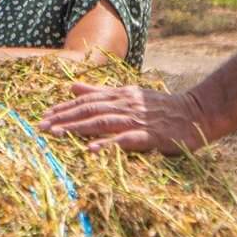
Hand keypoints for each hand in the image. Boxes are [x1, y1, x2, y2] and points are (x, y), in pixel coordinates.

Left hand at [39, 82, 213, 154]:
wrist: (197, 112)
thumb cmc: (161, 107)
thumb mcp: (128, 95)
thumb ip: (99, 92)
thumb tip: (71, 87)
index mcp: (119, 95)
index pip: (86, 101)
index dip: (63, 108)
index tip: (43, 116)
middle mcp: (125, 105)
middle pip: (89, 111)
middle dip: (63, 118)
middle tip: (40, 128)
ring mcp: (137, 120)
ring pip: (102, 123)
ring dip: (77, 129)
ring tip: (56, 135)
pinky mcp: (150, 136)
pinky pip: (125, 140)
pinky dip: (107, 144)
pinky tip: (91, 150)